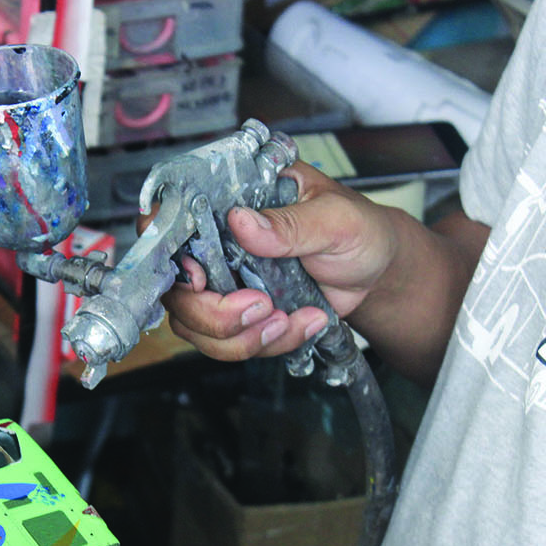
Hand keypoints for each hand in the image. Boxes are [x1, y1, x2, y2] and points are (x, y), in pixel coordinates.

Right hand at [161, 162, 402, 362]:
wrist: (377, 274)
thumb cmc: (358, 230)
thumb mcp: (335, 218)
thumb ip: (290, 222)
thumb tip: (242, 221)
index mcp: (230, 200)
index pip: (169, 219)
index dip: (169, 254)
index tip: (199, 277)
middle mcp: (215, 242)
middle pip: (175, 289)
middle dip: (214, 313)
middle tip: (263, 307)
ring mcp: (222, 282)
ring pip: (193, 325)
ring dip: (241, 337)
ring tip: (289, 320)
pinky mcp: (237, 316)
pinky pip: (226, 345)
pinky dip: (265, 344)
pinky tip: (300, 324)